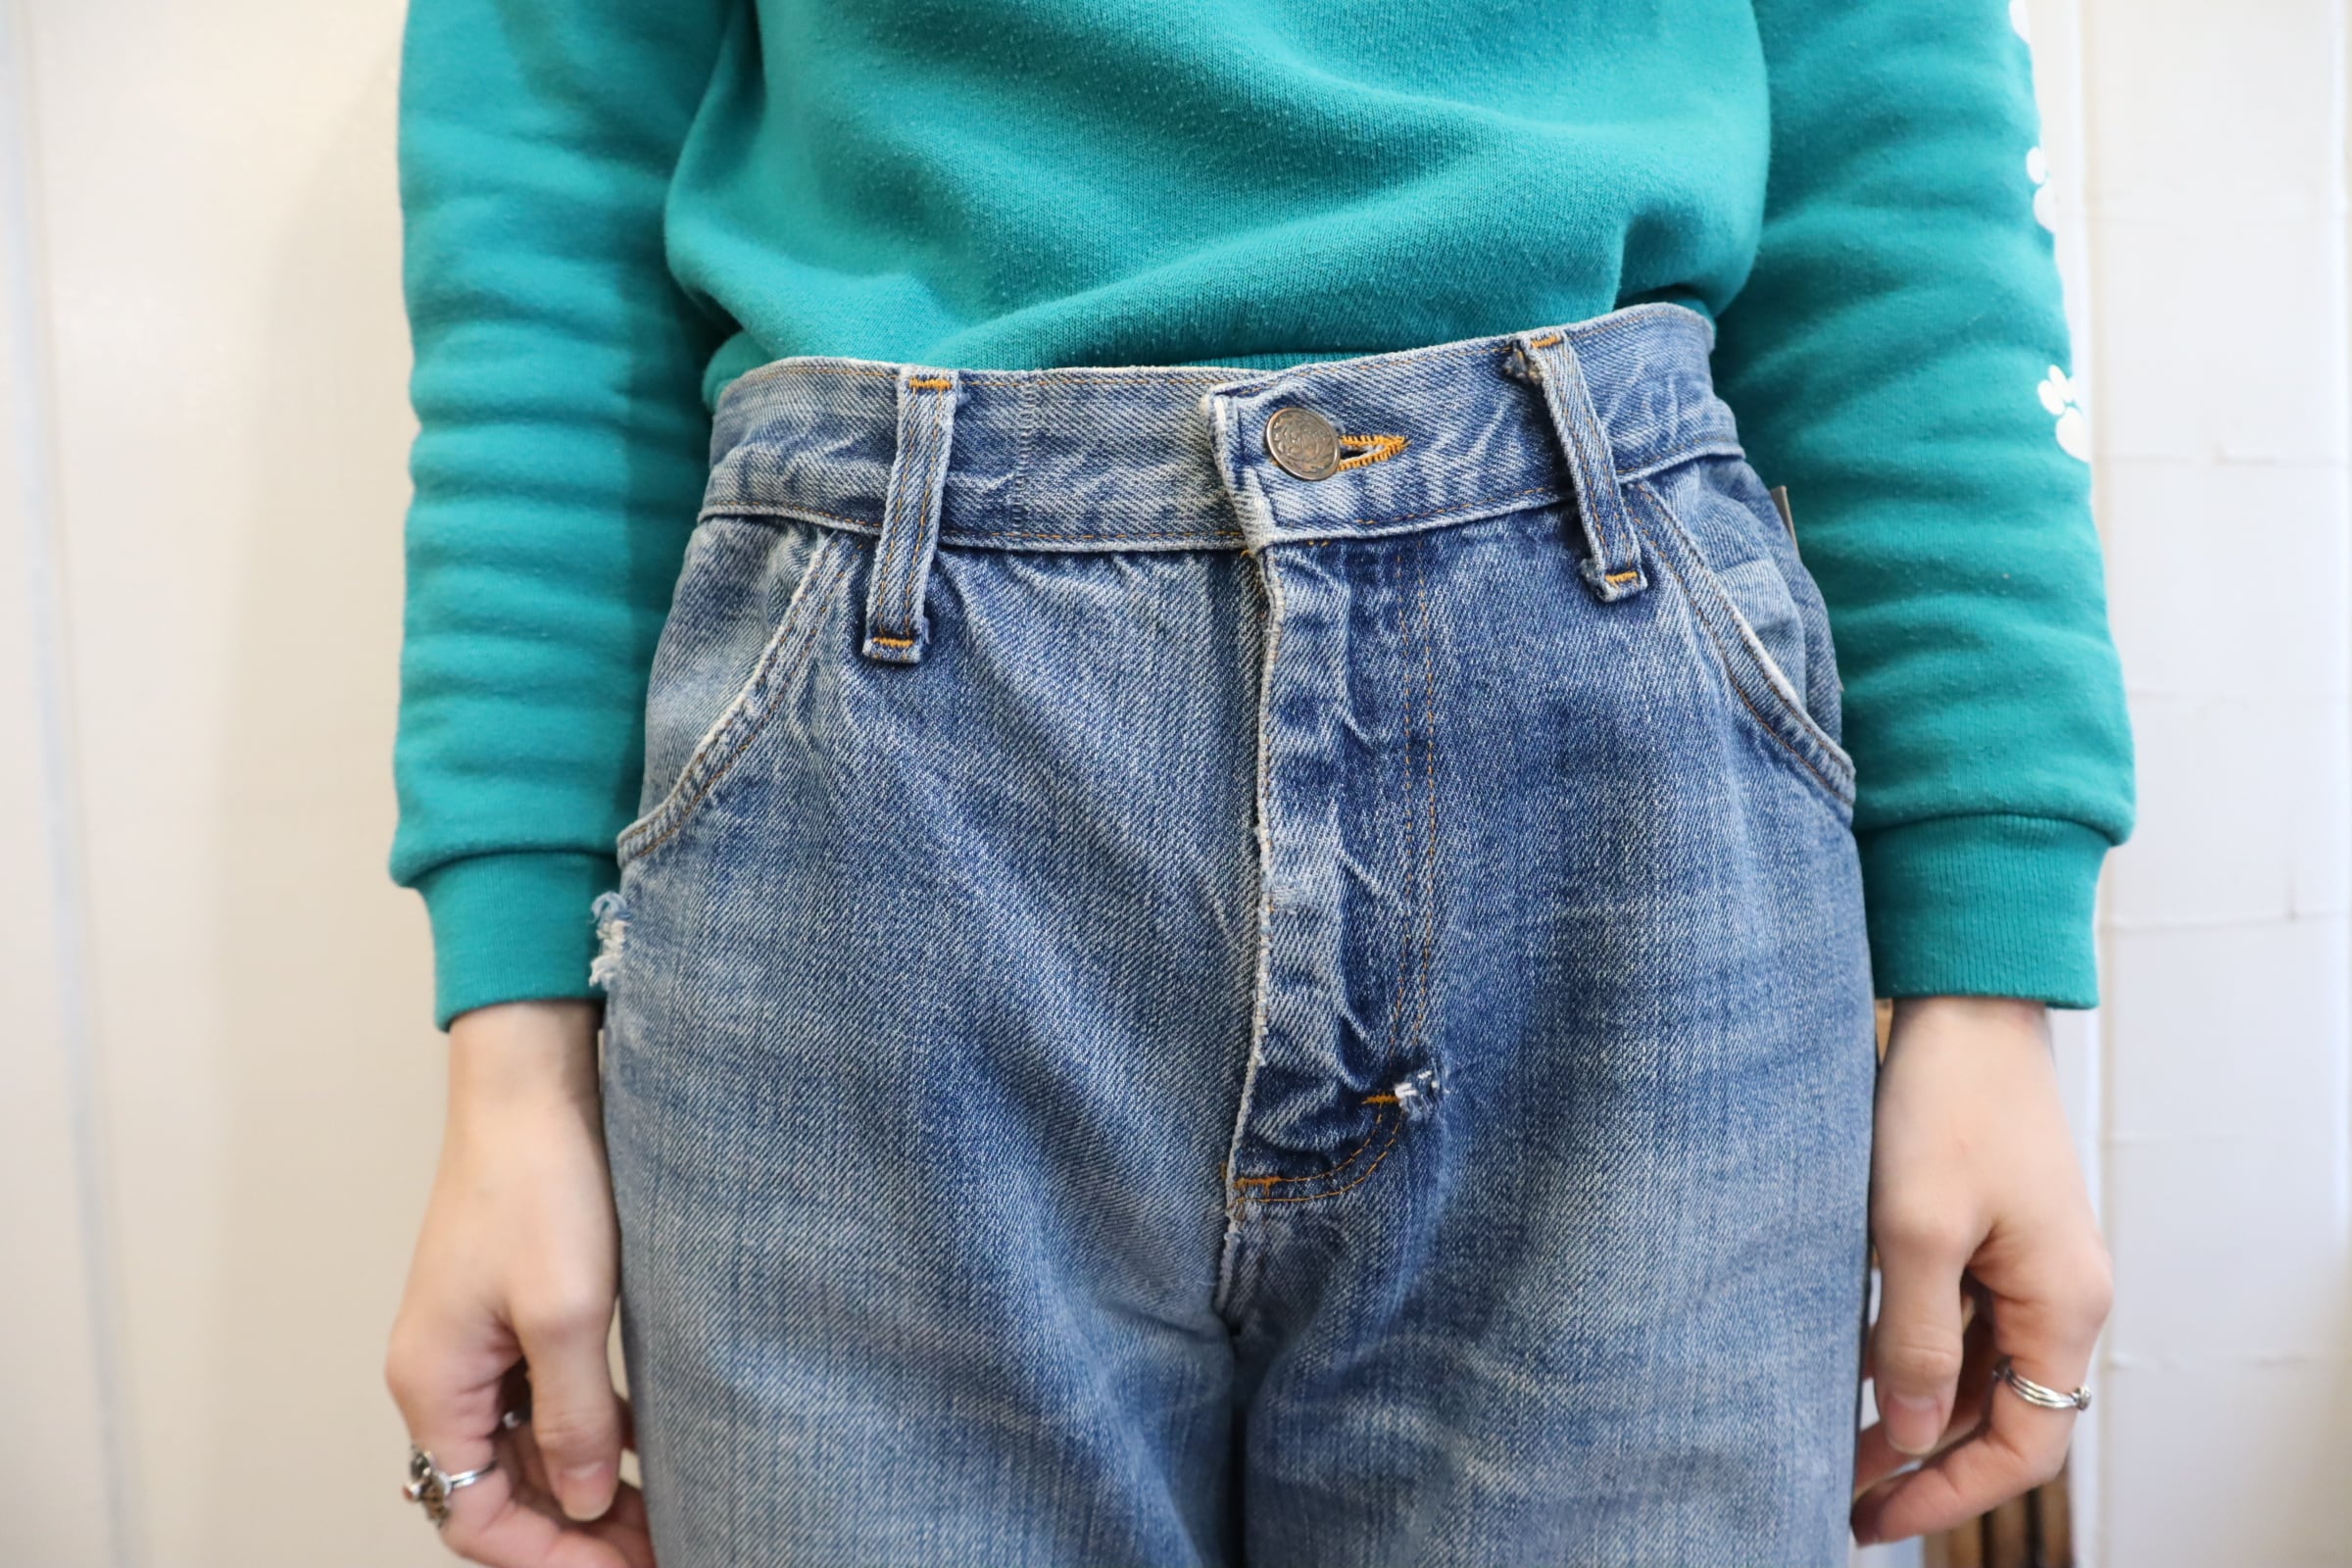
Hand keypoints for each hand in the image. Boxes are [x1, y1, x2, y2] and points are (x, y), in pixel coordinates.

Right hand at [383, 999, 652, 1564]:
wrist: (531, 1089)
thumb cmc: (539, 1183)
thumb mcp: (568, 1313)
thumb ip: (574, 1420)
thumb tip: (582, 1502)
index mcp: (436, 1385)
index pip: (473, 1517)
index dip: (548, 1556)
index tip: (627, 1563)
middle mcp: (441, 1375)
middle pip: (498, 1493)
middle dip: (574, 1531)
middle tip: (660, 1543)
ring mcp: (472, 1345)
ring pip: (523, 1452)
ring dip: (582, 1488)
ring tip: (658, 1510)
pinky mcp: (505, 1315)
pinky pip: (537, 1403)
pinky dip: (583, 1435)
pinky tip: (639, 1445)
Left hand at [1851, 996, 2112, 1547]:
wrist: (1964, 1004)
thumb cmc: (1943, 1104)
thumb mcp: (1913, 1228)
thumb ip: (1916, 1341)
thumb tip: (1914, 1439)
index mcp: (2063, 1304)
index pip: (2027, 1442)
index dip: (1953, 1492)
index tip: (1874, 1516)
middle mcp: (2060, 1294)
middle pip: (2003, 1415)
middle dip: (1927, 1464)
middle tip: (1841, 1495)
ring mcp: (2029, 1264)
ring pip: (1978, 1372)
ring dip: (1915, 1414)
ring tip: (1833, 1447)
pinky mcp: (1993, 1234)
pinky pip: (1964, 1322)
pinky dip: (1916, 1358)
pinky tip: (1855, 1371)